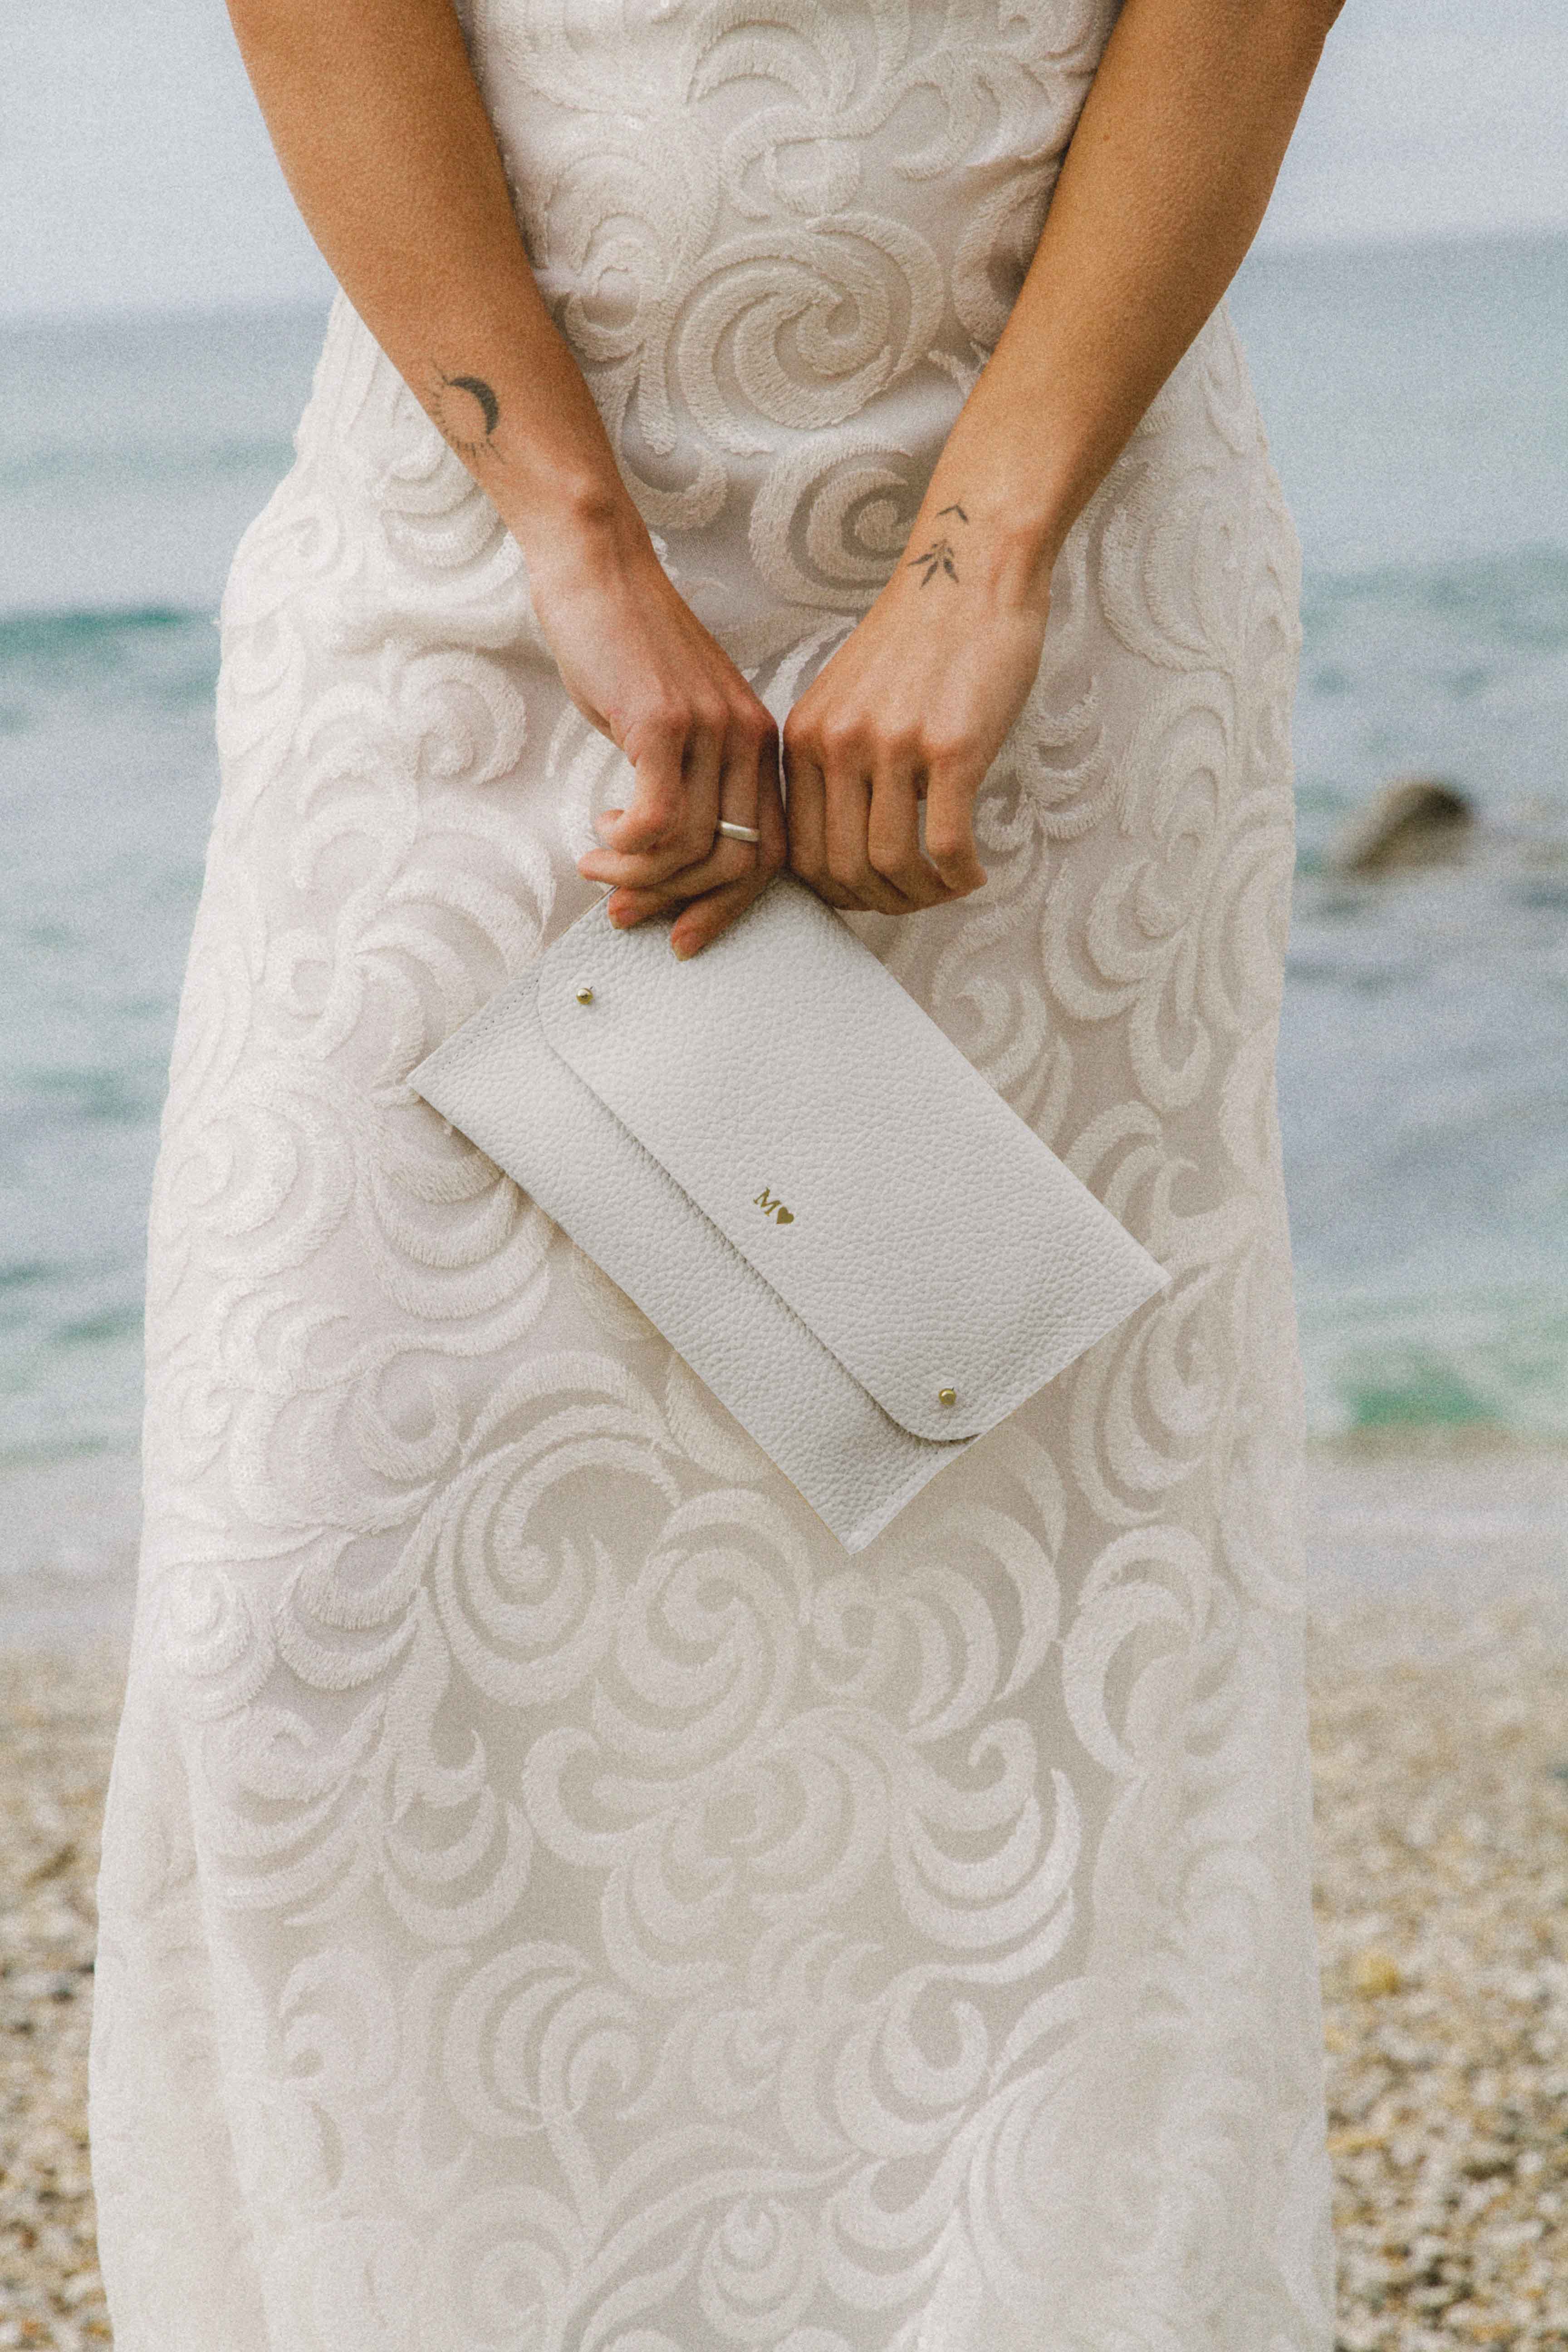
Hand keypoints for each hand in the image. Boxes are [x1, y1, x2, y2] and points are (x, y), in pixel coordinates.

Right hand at [520, 504, 784, 955]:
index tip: (683, 933)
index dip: (729, 907)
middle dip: (680, 903)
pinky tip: (599, 826)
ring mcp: (710, 730)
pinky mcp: (664, 721)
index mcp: (760, 746)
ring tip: (597, 863)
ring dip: (636, 874)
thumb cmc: (628, 647)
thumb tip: (664, 864)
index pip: (772, 855)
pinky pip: (657, 820)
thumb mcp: (678, 723)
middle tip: (625, 910)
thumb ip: (689, 784)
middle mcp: (748, 740)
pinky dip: (624, 843)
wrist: (598, 568)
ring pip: (692, 849)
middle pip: (739, 864)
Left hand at [783, 500, 1052, 913]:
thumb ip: (832, 764)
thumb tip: (839, 845)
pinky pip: (945, 846)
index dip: (835, 892)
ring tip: (947, 888)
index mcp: (804, 739)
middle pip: (841, 870)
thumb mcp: (846, 700)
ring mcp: (893, 747)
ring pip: (890, 865)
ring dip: (922, 896)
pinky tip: (973, 873)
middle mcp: (838, 745)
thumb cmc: (916, 641)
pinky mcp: (951, 748)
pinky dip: (959, 876)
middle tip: (915, 900)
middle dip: (880, 902)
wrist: (967, 573)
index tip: (870, 895)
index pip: (799, 853)